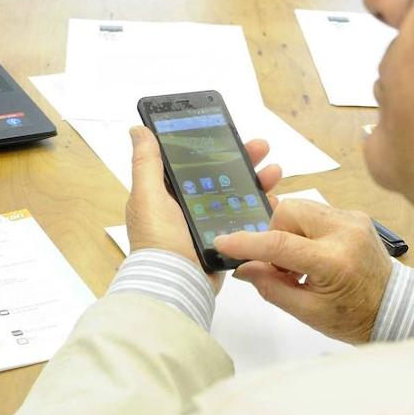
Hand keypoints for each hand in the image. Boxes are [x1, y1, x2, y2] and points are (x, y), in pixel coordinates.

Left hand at [126, 126, 281, 290]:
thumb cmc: (158, 241)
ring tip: (274, 171)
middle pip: (220, 175)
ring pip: (236, 195)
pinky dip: (260, 209)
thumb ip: (146, 162)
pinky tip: (273, 200)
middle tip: (261, 147)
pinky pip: (246, 220)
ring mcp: (207, 224)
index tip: (229, 132)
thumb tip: (139, 130)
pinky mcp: (225, 240)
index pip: (192, 162)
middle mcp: (187, 207)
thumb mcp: (147, 195)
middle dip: (241, 159)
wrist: (177, 284)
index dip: (211, 146)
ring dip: (256, 181)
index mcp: (166, 194)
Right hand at [214, 199, 393, 343]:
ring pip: (300, 207)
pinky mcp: (355, 215)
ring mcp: (353, 219)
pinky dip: (305, 229)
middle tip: (280, 265)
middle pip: (287, 211)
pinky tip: (313, 254)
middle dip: (273, 234)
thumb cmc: (355, 317)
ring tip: (298, 263)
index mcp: (334, 261)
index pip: (279, 243)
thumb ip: (271, 287)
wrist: (395, 308)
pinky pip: (316, 212)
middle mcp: (345, 231)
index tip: (223, 242)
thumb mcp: (308, 312)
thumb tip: (243, 268)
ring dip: (289, 231)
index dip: (247, 242)